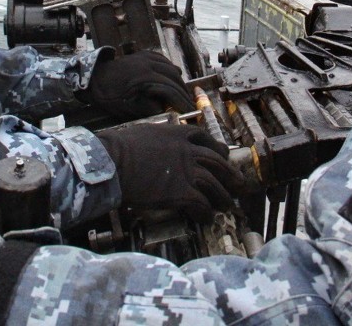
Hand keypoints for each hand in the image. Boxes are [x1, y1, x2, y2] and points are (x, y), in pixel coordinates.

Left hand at [86, 50, 193, 118]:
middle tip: (189, 104)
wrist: (94, 78)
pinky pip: (163, 60)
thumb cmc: (109, 96)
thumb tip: (167, 108)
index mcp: (145, 79)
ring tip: (182, 93)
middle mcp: (148, 65)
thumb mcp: (128, 108)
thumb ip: (150, 108)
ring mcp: (146, 58)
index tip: (189, 112)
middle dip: (183, 93)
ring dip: (179, 81)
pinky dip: (170, 68)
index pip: (171, 91)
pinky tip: (173, 76)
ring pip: (171, 68)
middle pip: (175, 78)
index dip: (182, 103)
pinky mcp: (143, 55)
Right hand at [97, 123, 244, 222]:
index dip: (216, 147)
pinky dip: (206, 213)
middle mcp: (187, 151)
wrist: (112, 162)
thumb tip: (149, 145)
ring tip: (228, 204)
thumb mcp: (142, 134)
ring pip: (215, 184)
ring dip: (223, 196)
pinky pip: (202, 204)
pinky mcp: (182, 192)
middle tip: (238, 182)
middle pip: (217, 160)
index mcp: (177, 133)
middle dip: (230, 172)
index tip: (223, 153)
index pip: (204, 138)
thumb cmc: (117, 148)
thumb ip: (155, 139)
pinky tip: (206, 218)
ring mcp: (187, 171)